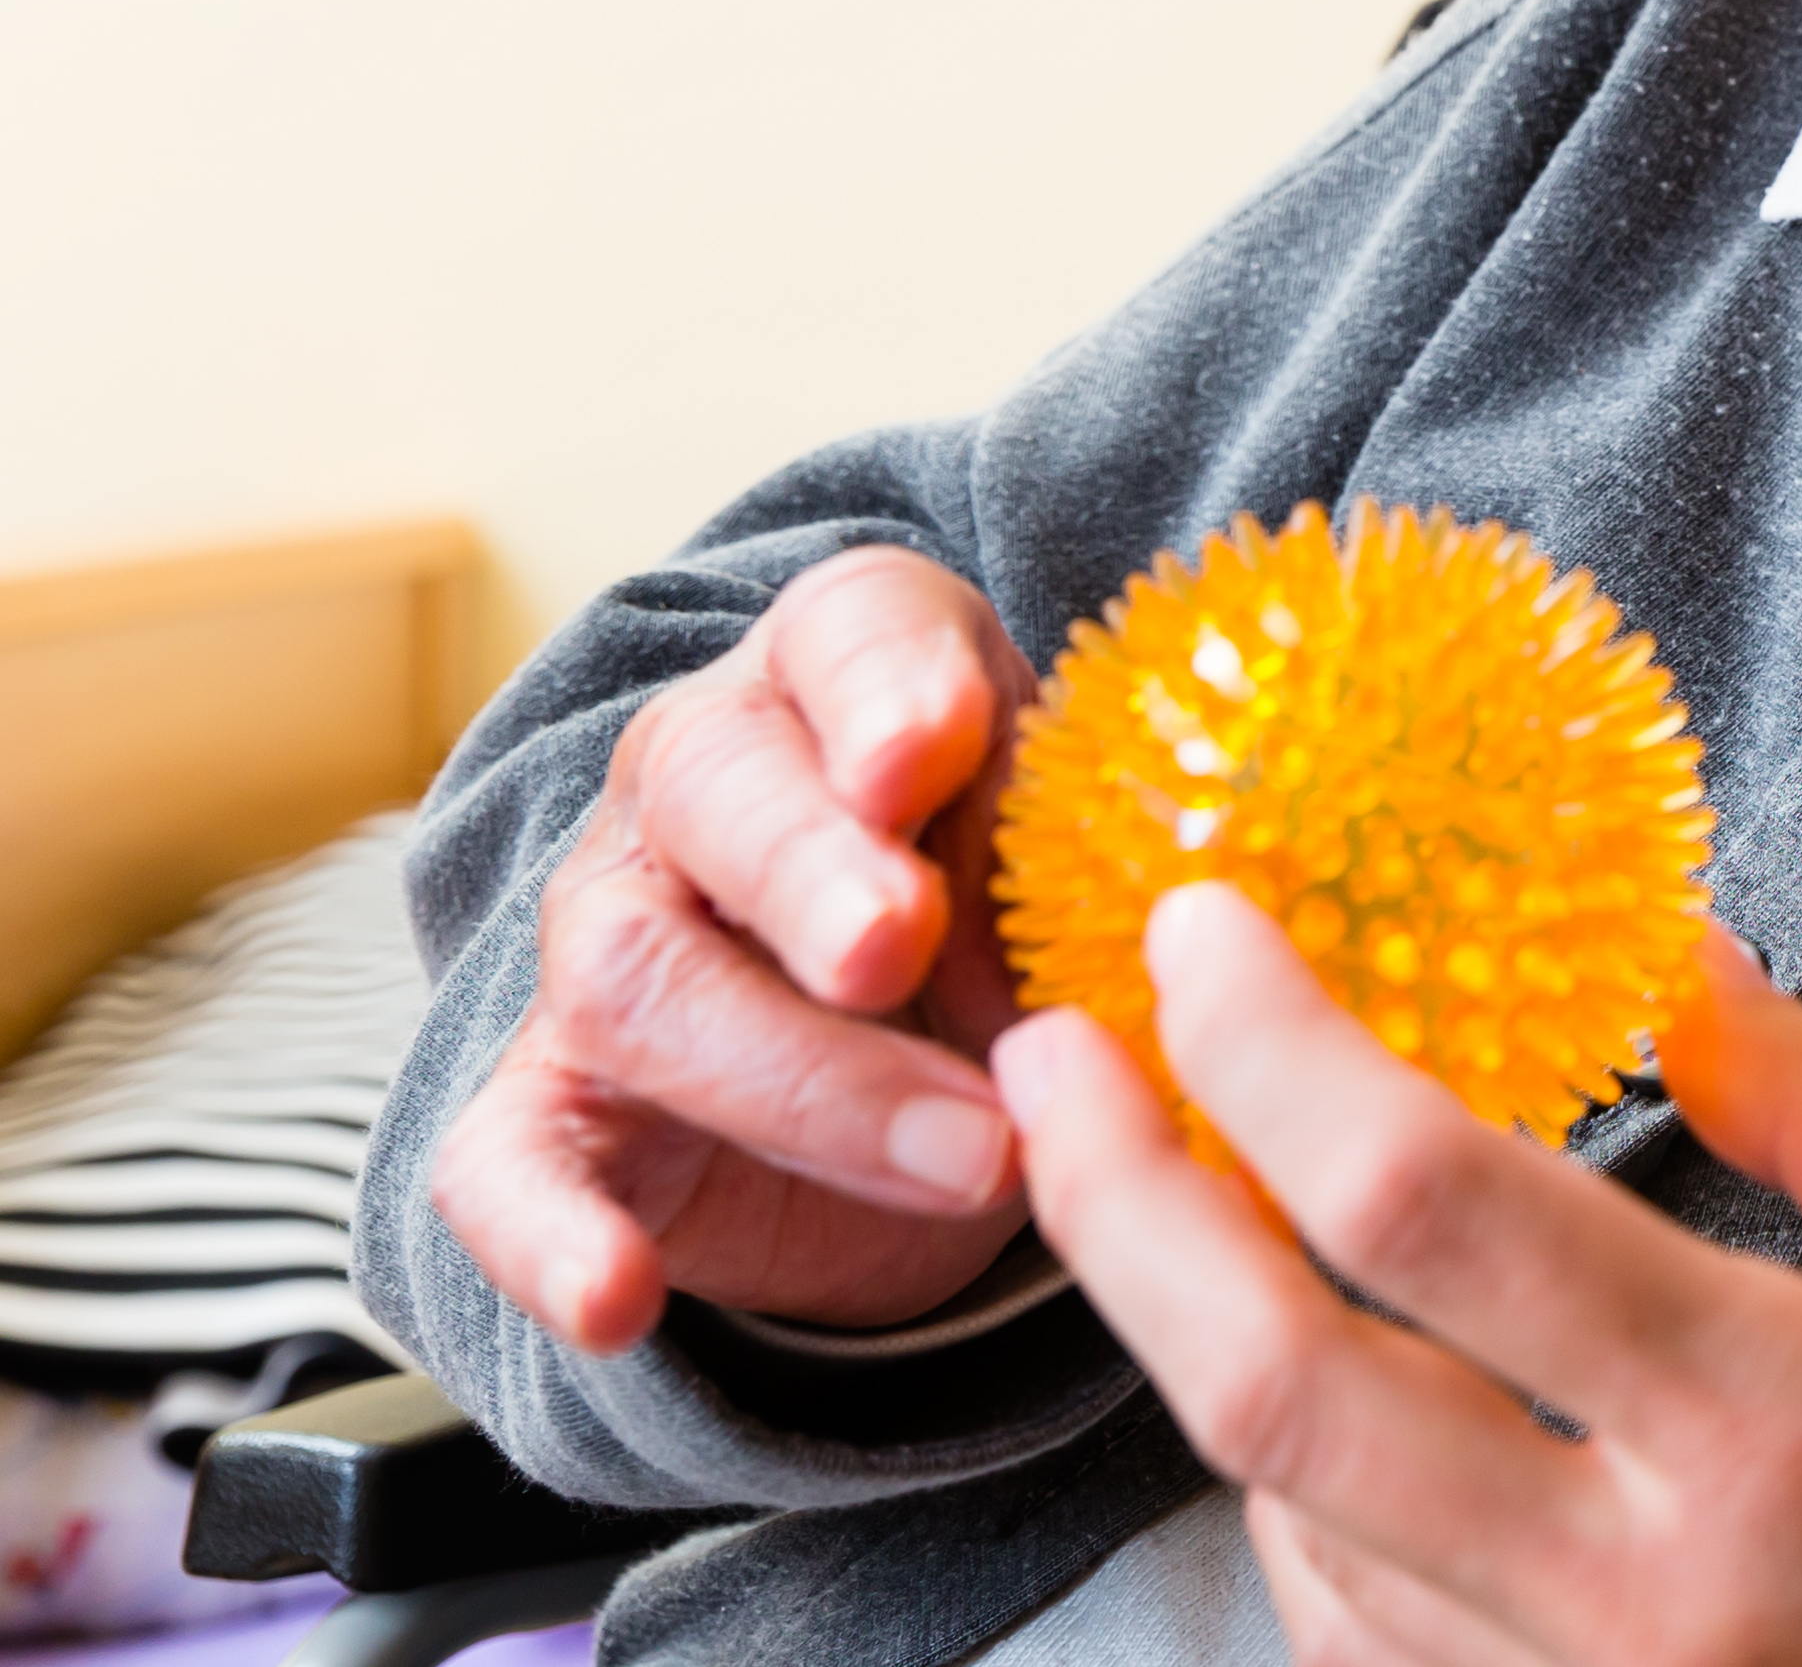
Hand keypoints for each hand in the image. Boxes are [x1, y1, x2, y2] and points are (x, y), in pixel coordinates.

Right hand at [430, 545, 1041, 1349]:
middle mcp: (696, 785)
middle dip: (813, 873)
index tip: (933, 749)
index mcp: (842, 676)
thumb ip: (1088, 852)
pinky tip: (617, 1299)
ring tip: (972, 1156)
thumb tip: (1163, 922)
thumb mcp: (1073, 840)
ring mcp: (608, 943)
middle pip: (716, 794)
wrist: (910, 1038)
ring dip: (804, 1080)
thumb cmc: (1009, 890)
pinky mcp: (556, 1107)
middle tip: (901, 943)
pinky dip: (552, 1240)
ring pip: (640, 984)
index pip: (849, 635)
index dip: (885, 688)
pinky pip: (504, 1166)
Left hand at [996, 889, 1801, 1666]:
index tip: (1203, 931)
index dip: (1274, 1050)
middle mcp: (1652, 1608)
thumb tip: (1671, 954)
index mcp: (1791, 1431)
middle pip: (1277, 1392)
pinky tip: (1333, 1403)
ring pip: (1290, 1535)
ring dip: (1205, 1355)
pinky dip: (1309, 1510)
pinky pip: (1369, 1649)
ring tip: (1193, 1204)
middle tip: (1062, 1057)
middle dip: (1122, 1204)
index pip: (1435, 1207)